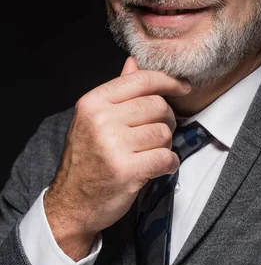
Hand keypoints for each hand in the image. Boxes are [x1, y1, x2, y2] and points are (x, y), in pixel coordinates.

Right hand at [44, 57, 190, 259]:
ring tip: (150, 152)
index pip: (141, 80)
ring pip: (164, 132)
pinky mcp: (126, 170)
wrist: (72, 203)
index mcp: (93, 102)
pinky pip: (166, 157)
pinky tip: (159, 167)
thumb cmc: (88, 158)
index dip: (168, 81)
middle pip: (158, 106)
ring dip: (165, 144)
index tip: (184, 87)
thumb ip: (117, 90)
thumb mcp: (94, 118)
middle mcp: (101, 120)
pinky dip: (169, 163)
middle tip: (158, 133)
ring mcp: (112, 145)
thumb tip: (133, 61)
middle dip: (167, 120)